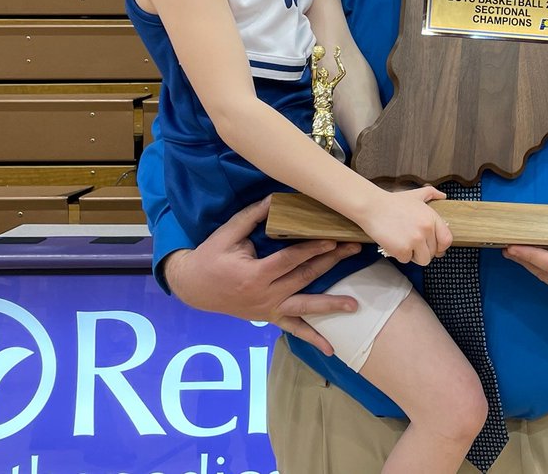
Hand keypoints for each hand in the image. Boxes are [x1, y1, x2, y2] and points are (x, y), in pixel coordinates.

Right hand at [163, 196, 361, 354]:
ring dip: (330, 305)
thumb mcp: (227, 233)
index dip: (312, 249)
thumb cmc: (210, 257)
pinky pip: (292, 329)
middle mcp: (264, 295)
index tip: (333, 240)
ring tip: (355, 305)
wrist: (193, 287)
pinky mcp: (268, 317)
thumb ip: (252, 217)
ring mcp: (268, 309)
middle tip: (354, 250)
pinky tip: (330, 349)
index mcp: (254, 274)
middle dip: (331, 263)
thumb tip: (275, 198)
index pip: (290, 260)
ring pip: (304, 306)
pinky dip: (311, 338)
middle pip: (304, 278)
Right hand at [359, 186, 451, 265]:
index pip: (447, 240)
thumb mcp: (416, 194)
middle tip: (410, 240)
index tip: (433, 247)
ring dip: (413, 255)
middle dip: (422, 250)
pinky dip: (399, 255)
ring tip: (404, 243)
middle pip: (433, 252)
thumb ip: (432, 193)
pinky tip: (394, 243)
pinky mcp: (402, 249)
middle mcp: (426, 229)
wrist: (372, 206)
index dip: (441, 246)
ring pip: (423, 260)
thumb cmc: (393, 202)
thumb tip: (443, 196)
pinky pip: (406, 260)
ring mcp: (415, 240)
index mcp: (432, 218)